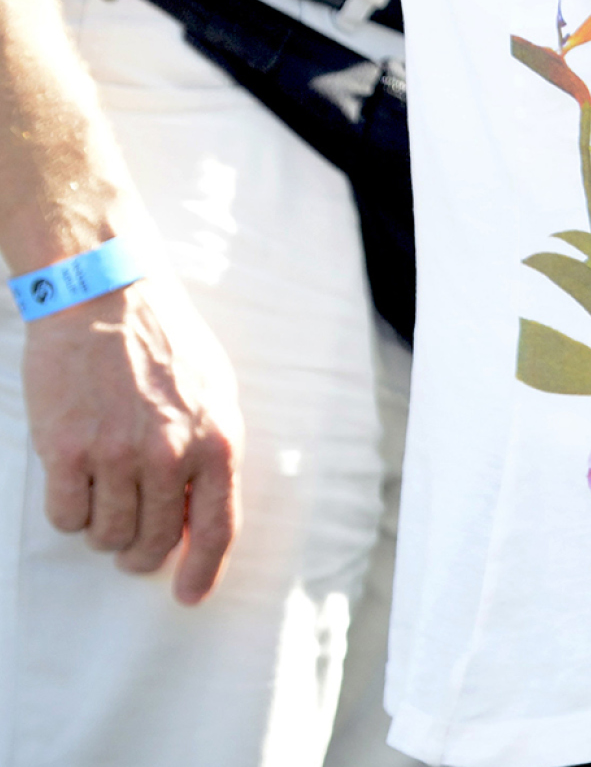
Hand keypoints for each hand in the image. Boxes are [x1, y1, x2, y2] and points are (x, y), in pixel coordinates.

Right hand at [20, 271, 241, 602]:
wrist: (107, 298)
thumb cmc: (164, 344)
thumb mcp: (214, 392)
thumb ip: (210, 452)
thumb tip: (203, 514)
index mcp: (217, 436)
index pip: (219, 525)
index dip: (203, 570)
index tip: (188, 596)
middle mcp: (170, 451)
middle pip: (155, 542)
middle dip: (141, 552)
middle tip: (131, 538)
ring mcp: (117, 453)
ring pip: (107, 536)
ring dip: (104, 528)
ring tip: (105, 490)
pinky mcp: (67, 451)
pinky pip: (67, 518)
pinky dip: (71, 512)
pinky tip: (77, 478)